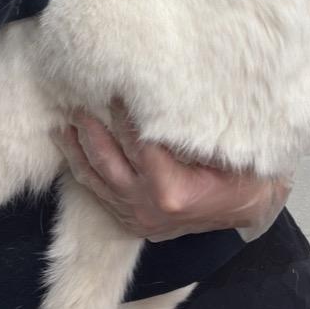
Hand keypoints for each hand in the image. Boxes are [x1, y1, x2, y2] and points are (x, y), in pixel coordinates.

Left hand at [53, 100, 292, 242]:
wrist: (246, 207)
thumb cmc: (239, 170)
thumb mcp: (222, 145)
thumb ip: (189, 124)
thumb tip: (158, 89)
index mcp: (171, 189)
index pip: (136, 142)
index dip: (122, 113)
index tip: (111, 86)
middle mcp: (147, 207)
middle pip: (106, 160)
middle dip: (88, 127)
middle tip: (76, 97)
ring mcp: (137, 218)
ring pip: (94, 179)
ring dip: (76, 148)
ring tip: (62, 121)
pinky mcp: (131, 222)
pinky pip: (98, 194)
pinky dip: (84, 168)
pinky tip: (73, 147)